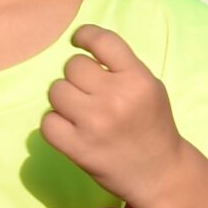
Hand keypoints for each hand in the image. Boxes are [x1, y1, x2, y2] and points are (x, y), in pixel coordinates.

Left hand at [44, 24, 192, 206]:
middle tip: (88, 91)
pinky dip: (55, 124)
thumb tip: (85, 51)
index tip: (78, 40)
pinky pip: (47, 122)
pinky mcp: (77, 147)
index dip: (85, 35)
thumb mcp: (150, 88)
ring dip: (65, 98)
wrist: (159, 172)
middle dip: (78, 76)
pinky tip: (70, 128)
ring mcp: (94, 123)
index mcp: (137, 79)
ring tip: (79, 111)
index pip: (102, 40)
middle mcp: (115, 97)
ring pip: (56, 90)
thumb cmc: (153, 125)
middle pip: (73, 66)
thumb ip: (122, 68)